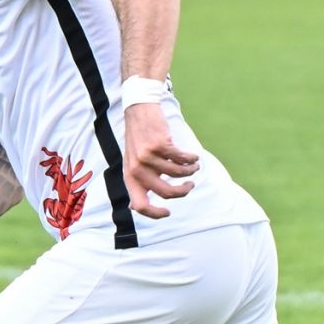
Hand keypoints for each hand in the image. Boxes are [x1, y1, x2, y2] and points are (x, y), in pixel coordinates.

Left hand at [120, 103, 198, 219]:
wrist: (139, 110)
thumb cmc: (139, 139)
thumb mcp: (132, 163)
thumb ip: (136, 183)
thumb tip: (133, 207)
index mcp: (130, 177)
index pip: (139, 205)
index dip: (155, 213)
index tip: (168, 212)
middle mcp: (137, 170)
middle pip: (166, 193)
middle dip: (183, 191)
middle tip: (190, 185)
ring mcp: (147, 158)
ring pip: (178, 174)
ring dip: (190, 171)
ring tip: (194, 166)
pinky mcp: (159, 145)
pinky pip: (183, 159)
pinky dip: (192, 160)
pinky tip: (194, 157)